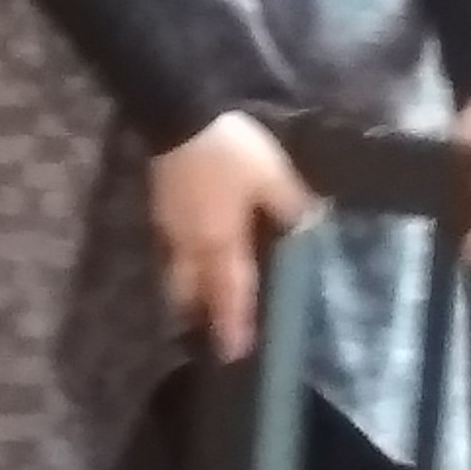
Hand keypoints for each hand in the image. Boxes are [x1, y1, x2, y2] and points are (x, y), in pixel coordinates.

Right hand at [148, 111, 321, 361]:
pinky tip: (187, 256)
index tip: (232, 352)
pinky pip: (170, 248)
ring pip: (175, 271)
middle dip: (198, 315)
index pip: (229, 291)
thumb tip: (310, 227)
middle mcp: (192, 243)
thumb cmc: (228, 153)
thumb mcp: (272, 176)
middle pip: (189, 290)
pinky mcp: (160, 207)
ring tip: (192, 305)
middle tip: (205, 336)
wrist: (178, 117)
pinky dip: (179, 262)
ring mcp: (171, 226)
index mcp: (222, 241)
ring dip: (184, 292)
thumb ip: (291, 205)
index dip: (232, 322)